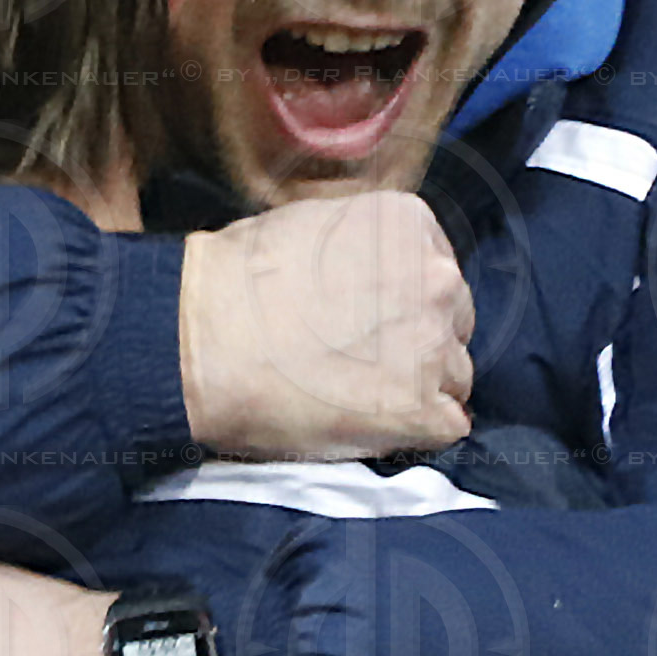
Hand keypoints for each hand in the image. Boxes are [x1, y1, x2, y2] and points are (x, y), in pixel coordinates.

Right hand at [178, 189, 472, 458]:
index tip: (369, 321)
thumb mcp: (309, 224)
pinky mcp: (420, 409)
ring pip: (454, 376)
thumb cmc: (234, 283)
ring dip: (417, 388)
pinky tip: (372, 425)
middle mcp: (436, 278)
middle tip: (360, 361)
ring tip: (356, 395)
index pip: (436, 271)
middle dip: (417, 343)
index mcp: (409, 225)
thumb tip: (375, 268)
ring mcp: (433, 346)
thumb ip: (363, 243)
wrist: (202, 341)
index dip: (403, 303)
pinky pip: (448, 425)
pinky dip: (417, 431)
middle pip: (453, 322)